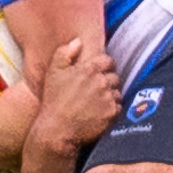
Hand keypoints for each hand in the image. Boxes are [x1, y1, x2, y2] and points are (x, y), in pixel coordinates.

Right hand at [32, 39, 120, 154]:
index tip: (99, 73)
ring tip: (97, 103)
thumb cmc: (53, 101)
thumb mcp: (53, 72)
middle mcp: (101, 81)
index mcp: (88, 69)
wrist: (57, 130)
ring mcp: (108, 98)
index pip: (108, 61)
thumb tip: (78, 42)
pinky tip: (99, 113)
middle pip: (114, 77)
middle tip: (96, 90)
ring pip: (117, 92)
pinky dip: (112, 109)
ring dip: (110, 95)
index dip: (104, 66)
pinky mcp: (112, 113)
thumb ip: (65, 53)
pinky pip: (118, 107)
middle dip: (107, 81)